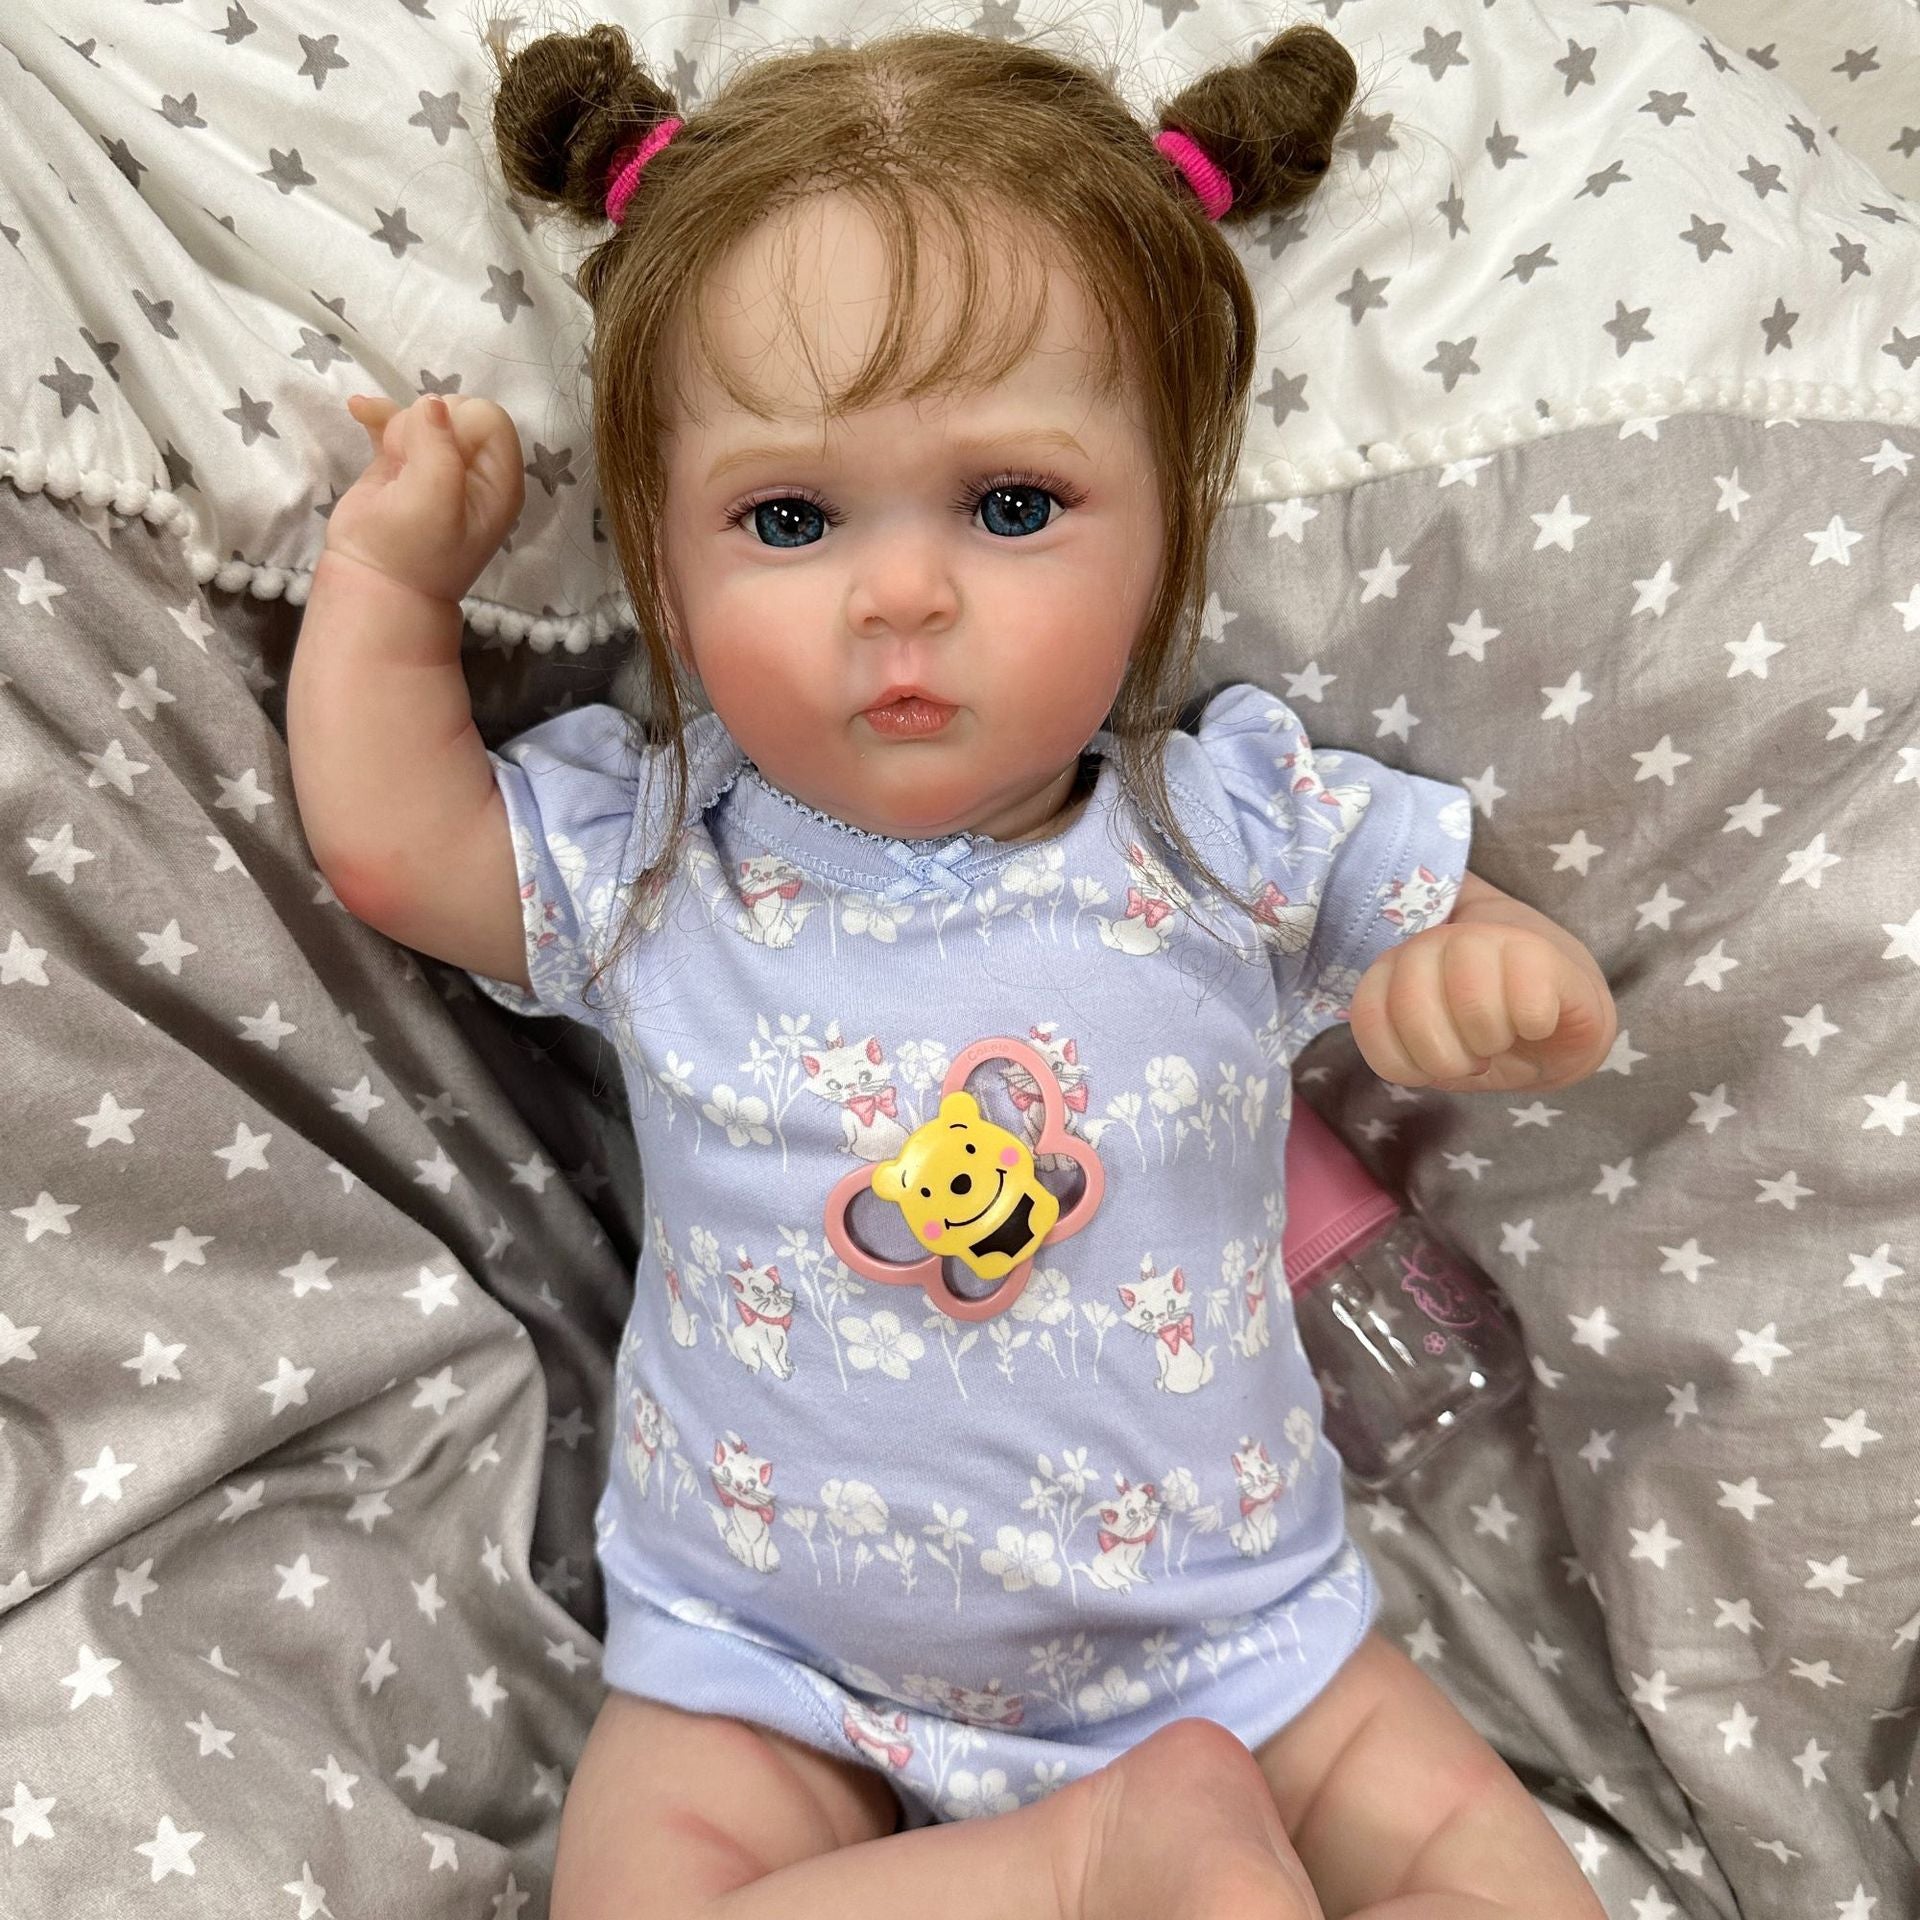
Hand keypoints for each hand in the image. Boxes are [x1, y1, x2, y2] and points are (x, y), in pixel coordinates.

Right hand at [325, 392, 526, 603]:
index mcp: (499, 481)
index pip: (489, 419)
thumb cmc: (414, 551)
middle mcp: (474, 470)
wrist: (375, 584)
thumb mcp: (435, 502)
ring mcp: (438, 463)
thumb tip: (433, 404)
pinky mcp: (403, 462)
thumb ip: (439, 448)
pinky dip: (378, 413)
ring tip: (391, 460)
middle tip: (410, 466)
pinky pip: (396, 420)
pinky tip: (359, 410)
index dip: (458, 426)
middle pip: (456, 410)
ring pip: (424, 412)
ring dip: (401, 424)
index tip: (435, 457)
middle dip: (427, 426)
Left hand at [1348, 922, 1615, 1092]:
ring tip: (1503, 1037)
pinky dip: (1533, 1028)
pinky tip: (1537, 1021)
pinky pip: (1526, 1006)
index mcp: (1396, 967)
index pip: (1369, 1017)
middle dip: (1445, 1058)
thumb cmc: (1486, 1036)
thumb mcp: (1434, 1053)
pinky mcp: (1541, 950)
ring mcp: (1487, 936)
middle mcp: (1433, 942)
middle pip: (1412, 1008)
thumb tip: (1409, 1044)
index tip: (1430, 1066)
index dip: (1402, 1061)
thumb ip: (1399, 1048)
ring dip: (1490, 1041)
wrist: (1560, 1022)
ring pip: (1470, 1004)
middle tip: (1473, 1057)